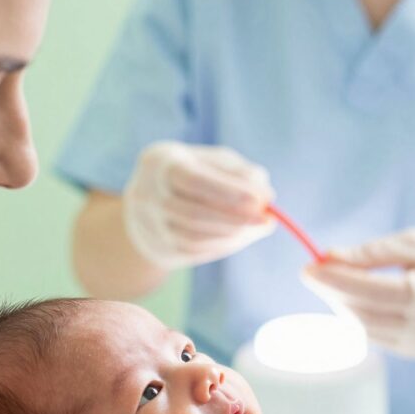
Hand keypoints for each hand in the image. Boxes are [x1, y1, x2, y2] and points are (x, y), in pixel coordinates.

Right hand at [123, 141, 275, 268]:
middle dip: (235, 219)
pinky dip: (223, 244)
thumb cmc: (193, 172)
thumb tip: (266, 197)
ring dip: (232, 234)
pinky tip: (240, 236)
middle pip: (193, 214)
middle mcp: (147, 195)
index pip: (193, 180)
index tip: (261, 200)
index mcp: (160, 162)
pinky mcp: (159, 247)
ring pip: (195, 237)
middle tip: (267, 220)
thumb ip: (241, 173)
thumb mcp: (215, 162)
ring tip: (258, 226)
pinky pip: (195, 251)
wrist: (150, 200)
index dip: (228, 192)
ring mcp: (150, 225)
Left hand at [301, 227, 414, 357]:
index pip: (376, 292)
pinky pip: (378, 338)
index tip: (309, 267)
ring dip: (343, 305)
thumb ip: (372, 253)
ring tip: (333, 279)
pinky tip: (354, 298)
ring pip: (368, 330)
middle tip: (314, 269)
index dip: (339, 281)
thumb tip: (326, 258)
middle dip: (334, 293)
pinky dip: (360, 317)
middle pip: (368, 315)